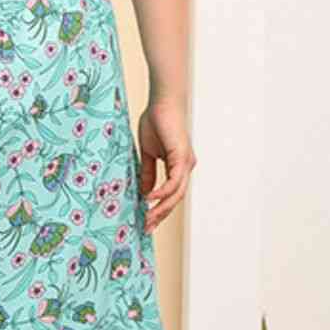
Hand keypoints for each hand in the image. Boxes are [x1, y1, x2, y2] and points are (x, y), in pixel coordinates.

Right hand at [137, 96, 195, 231]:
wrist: (163, 101)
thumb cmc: (156, 121)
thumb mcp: (148, 152)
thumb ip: (147, 172)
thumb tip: (144, 191)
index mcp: (178, 166)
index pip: (171, 194)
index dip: (159, 208)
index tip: (146, 220)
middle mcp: (185, 167)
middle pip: (175, 198)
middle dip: (161, 215)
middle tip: (147, 228)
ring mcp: (185, 163)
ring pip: (176, 194)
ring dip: (161, 208)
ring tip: (148, 218)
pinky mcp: (182, 157)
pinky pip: (174, 181)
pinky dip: (162, 192)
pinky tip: (150, 198)